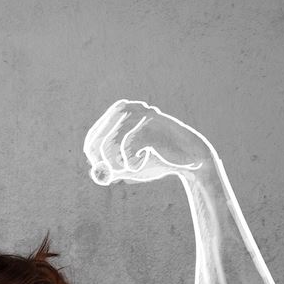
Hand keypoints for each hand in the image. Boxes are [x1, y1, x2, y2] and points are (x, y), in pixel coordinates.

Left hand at [83, 99, 211, 185]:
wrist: (189, 160)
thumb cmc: (157, 160)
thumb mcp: (130, 168)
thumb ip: (112, 171)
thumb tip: (95, 173)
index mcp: (120, 116)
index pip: (93, 135)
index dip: (93, 155)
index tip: (102, 168)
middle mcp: (128, 109)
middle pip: (98, 137)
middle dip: (103, 160)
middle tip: (115, 173)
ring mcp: (140, 114)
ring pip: (111, 141)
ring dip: (118, 161)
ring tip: (131, 168)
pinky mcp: (151, 122)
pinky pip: (128, 145)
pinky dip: (132, 160)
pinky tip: (143, 160)